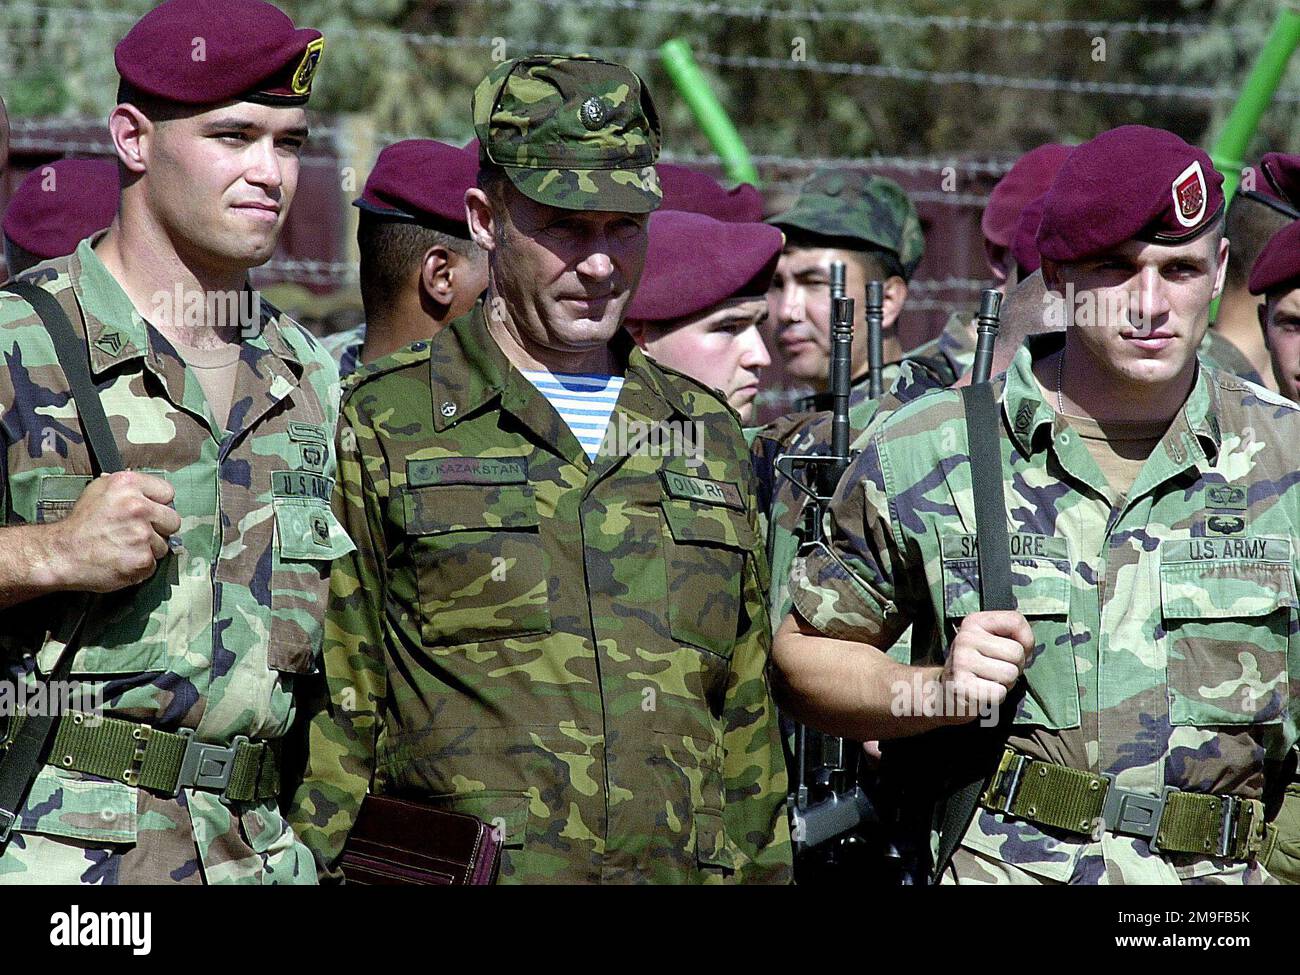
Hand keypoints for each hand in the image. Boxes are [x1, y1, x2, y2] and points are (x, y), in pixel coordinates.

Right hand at [43, 471, 181, 592]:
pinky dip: (141, 565)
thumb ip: (128, 488)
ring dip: (149, 548)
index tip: (150, 511)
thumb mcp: (99, 491)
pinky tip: (123, 559)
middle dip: (159, 527)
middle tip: (138, 532)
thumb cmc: (80, 523)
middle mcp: (138, 507)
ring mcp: (142, 535)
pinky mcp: (143, 559)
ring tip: (125, 546)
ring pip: (164, 544)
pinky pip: (154, 563)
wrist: (61, 554)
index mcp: (128, 485)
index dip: (159, 503)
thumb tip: (148, 489)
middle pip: (173, 519)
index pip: (167, 492)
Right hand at [940, 611, 1033, 721]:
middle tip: (999, 670)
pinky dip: (997, 697)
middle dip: (1015, 667)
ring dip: (1006, 683)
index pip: (1016, 621)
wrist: (948, 691)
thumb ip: (1013, 634)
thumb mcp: (992, 641)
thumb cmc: (980, 665)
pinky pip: (999, 692)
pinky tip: (984, 691)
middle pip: (1016, 652)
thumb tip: (1028, 648)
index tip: (1013, 651)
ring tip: (991, 681)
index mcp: (974, 621)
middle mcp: (965, 637)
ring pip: (1010, 673)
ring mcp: (961, 661)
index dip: (1026, 640)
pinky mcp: (961, 685)